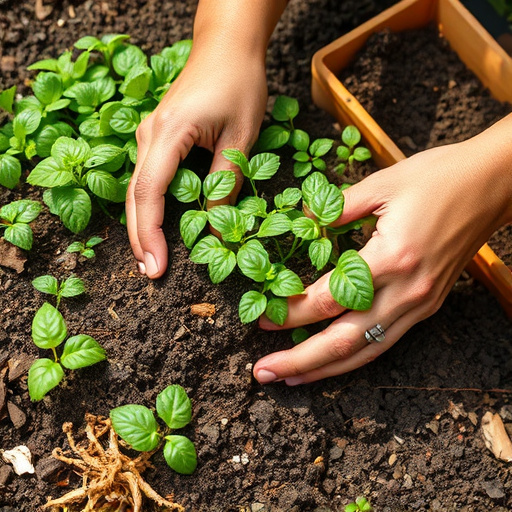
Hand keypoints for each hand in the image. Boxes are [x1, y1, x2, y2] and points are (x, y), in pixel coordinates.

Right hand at [126, 49, 266, 277]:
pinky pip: (147, 177)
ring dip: (142, 225)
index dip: (150, 234)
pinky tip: (157, 226)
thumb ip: (226, 183)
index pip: (149, 192)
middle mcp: (150, 134)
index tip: (157, 266)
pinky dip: (149, 206)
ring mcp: (150, 134)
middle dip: (140, 237)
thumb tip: (218, 231)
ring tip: (151, 259)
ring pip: (137, 188)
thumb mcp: (241, 137)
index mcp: (169, 133)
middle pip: (134, 195)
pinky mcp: (158, 136)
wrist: (227, 46)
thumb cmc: (239, 84)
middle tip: (150, 274)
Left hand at [253, 119, 511, 384]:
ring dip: (325, 368)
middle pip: (344, 341)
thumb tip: (300, 222)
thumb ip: (335, 209)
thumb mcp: (381, 184)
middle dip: (300, 361)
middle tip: (264, 373)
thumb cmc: (438, 177)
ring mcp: (420, 303)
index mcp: (391, 258)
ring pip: (366, 351)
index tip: (262, 319)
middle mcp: (407, 292)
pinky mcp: (427, 305)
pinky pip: (385, 341)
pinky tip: (332, 361)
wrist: (493, 184)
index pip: (328, 299)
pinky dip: (354, 356)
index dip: (290, 313)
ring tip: (291, 379)